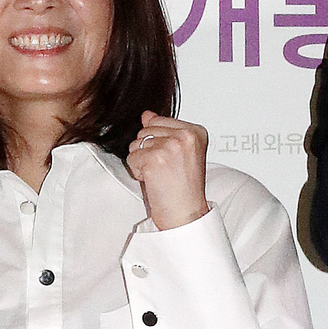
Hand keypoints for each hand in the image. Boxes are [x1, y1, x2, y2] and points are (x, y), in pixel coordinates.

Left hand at [126, 111, 209, 229]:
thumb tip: (147, 114)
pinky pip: (131, 159)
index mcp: (196, 132)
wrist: (185, 214)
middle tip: (166, 170)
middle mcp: (185, 136)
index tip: (172, 160)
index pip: (158, 121)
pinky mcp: (154, 159)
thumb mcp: (179, 153)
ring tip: (161, 175)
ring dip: (142, 162)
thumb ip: (164, 130)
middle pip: (145, 131)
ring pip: (136, 144)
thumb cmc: (184, 189)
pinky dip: (138, 172)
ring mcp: (170, 146)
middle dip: (149, 151)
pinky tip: (154, 181)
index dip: (158, 142)